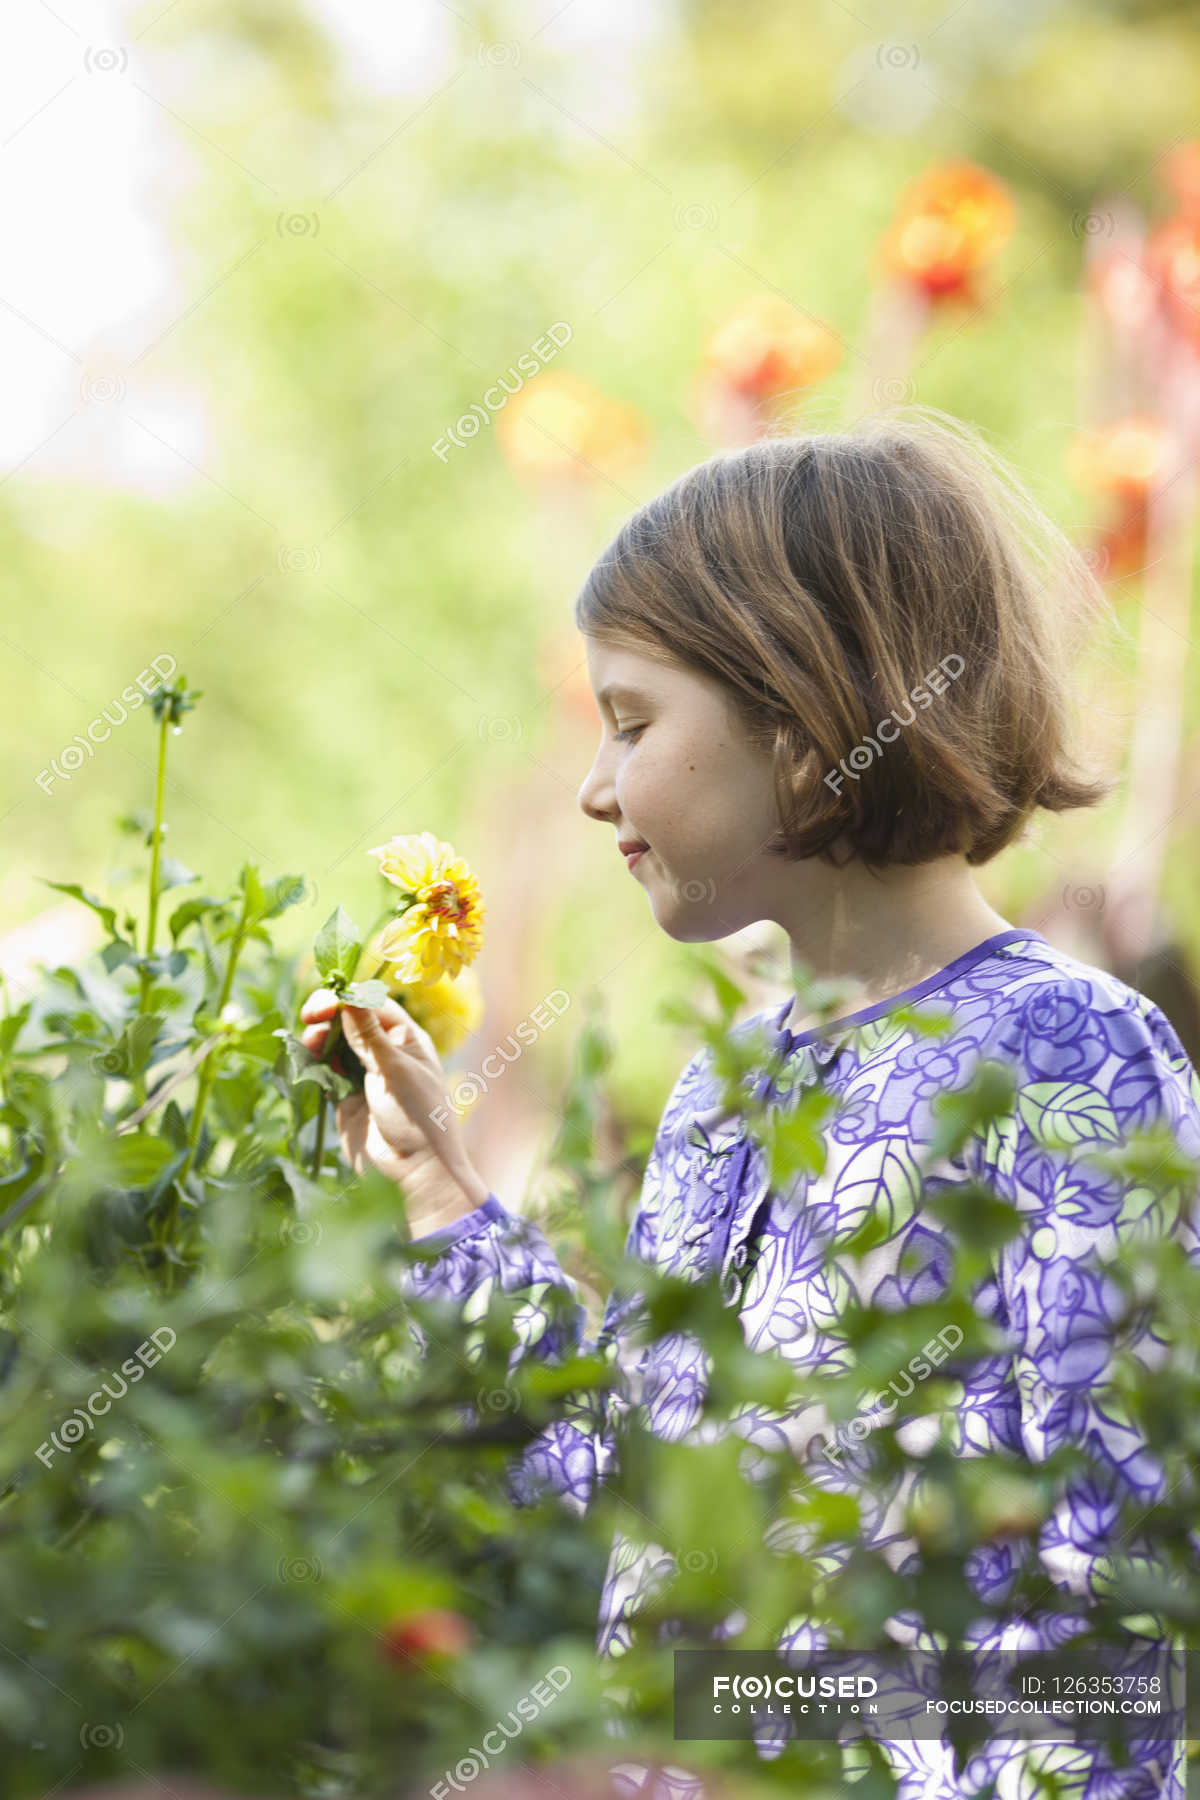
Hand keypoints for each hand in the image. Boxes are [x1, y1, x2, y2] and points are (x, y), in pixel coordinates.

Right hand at [299, 988, 489, 1236]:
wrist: (416, 1172)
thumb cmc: (419, 1117)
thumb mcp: (395, 1071)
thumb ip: (368, 1036)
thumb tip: (349, 998)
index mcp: (406, 1038)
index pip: (372, 1004)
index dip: (346, 998)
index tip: (324, 1003)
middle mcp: (384, 1052)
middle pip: (348, 1021)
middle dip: (327, 1015)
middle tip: (309, 1019)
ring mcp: (363, 1074)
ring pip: (333, 1044)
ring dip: (319, 1039)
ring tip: (310, 1044)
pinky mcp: (345, 1097)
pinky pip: (325, 1071)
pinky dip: (314, 1063)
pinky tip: (307, 1061)